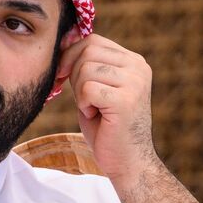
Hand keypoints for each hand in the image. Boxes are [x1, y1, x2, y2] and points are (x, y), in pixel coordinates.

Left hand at [56, 33, 158, 183]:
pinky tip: (96, 115)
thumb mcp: (96, 88)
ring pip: (85, 69)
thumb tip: (63, 40)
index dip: (71, 56)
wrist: (127, 162)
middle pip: (87, 51)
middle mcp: (138, 67)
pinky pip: (87, 89)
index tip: (64, 77)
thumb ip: (86, 65)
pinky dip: (84, 104)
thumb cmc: (107, 128)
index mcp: (134, 61)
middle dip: (73, 74)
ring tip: (94, 108)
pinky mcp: (126, 100)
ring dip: (80, 92)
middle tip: (83, 99)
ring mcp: (135, 82)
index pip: (93, 41)